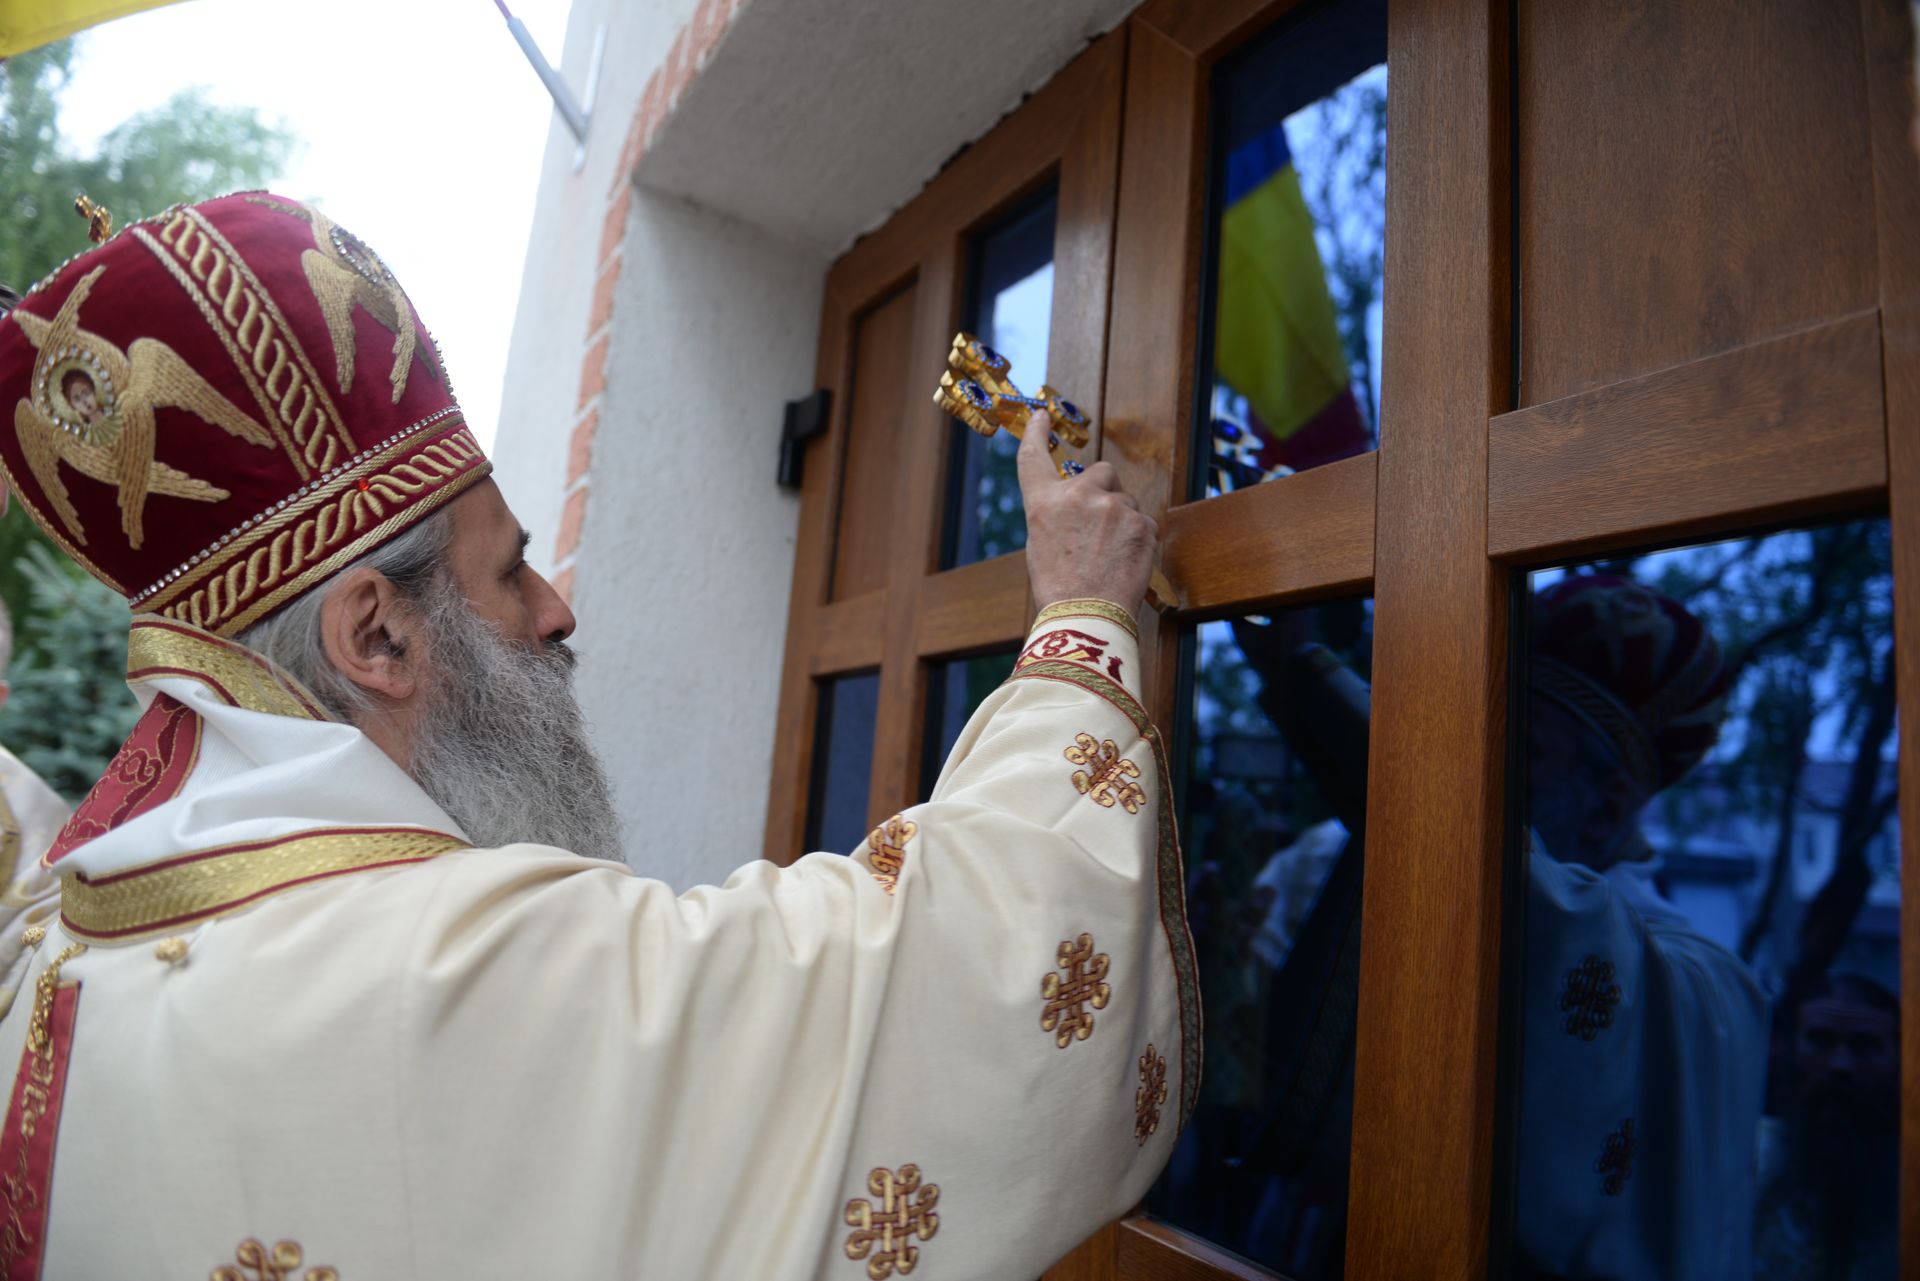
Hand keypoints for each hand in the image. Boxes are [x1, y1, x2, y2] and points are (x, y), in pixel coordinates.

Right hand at [1017, 410, 1156, 611]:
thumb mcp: (1042, 546)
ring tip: (1113, 557)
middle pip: (1102, 472)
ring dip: (1125, 521)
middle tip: (1104, 527)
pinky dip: (1141, 540)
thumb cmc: (1060, 590)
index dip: (1037, 434)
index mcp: (1043, 504)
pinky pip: (1145, 523)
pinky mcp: (1141, 523)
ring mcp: (1112, 506)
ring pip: (1127, 501)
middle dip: (1107, 491)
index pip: (1034, 459)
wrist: (1086, 617)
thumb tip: (1084, 504)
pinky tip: (1128, 564)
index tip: (1042, 416)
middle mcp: (1076, 496)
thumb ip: (1060, 515)